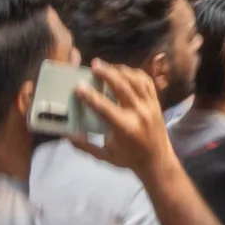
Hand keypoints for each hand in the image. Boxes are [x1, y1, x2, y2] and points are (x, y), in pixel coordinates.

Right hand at [70, 59, 177, 179]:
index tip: (78, 86)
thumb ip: (85, 146)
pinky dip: (135, 73)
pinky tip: (124, 71)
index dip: (91, 96)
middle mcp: (139, 113)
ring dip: (121, 70)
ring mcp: (150, 105)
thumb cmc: (128, 159)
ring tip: (107, 66)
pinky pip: (147, 82)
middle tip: (94, 65)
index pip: (105, 108)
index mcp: (124, 128)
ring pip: (136, 80)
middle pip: (122, 87)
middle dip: (107, 73)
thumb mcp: (104, 156)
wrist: (157, 160)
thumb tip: (67, 134)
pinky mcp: (156, 101)